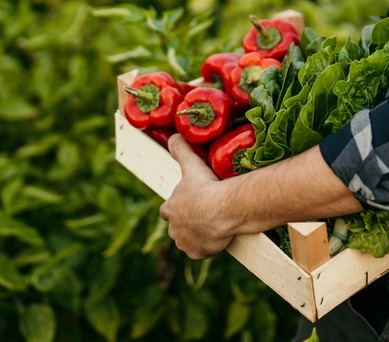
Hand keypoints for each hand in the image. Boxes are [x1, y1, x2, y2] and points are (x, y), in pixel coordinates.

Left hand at [159, 134, 234, 258]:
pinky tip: (216, 239)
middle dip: (185, 223)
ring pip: (187, 240)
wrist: (222, 210)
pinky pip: (199, 251)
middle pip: (176, 227)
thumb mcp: (191, 165)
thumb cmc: (205, 187)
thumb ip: (181, 150)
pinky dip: (206, 247)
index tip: (187, 203)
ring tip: (210, 228)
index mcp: (170, 208)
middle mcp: (173, 228)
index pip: (167, 209)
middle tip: (201, 216)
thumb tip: (173, 136)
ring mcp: (185, 242)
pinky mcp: (197, 252)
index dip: (175, 206)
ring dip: (195, 235)